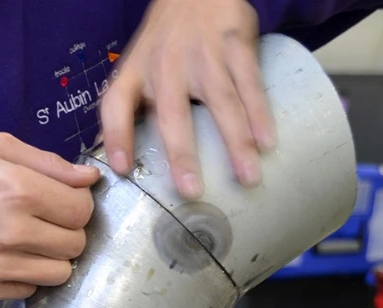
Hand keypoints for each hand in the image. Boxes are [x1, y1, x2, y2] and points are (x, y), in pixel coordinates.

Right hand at [0, 133, 98, 300]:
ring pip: (60, 273)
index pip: (82, 210)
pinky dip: (25, 276)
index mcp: (20, 190)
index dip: (76, 202)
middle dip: (67, 230)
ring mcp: (0, 266)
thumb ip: (48, 163)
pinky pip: (29, 290)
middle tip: (44, 219)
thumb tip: (90, 180)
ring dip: (51, 257)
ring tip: (29, 241)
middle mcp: (15, 232)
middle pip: (76, 244)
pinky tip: (7, 257)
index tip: (59, 198)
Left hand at [100, 0, 275, 199]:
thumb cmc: (163, 42)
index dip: (116, 136)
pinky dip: (260, 114)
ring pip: (221, 103)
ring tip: (247, 178)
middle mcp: (165, 65)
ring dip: (236, 142)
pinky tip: (267, 142)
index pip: (114, 104)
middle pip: (172, 114)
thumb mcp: (135, 67)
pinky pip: (249, 84)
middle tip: (191, 191)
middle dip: (182, 154)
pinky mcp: (235, 44)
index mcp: (134, 72)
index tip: (122, 169)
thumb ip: (126, 109)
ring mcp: (203, 55)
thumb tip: (117, 160)